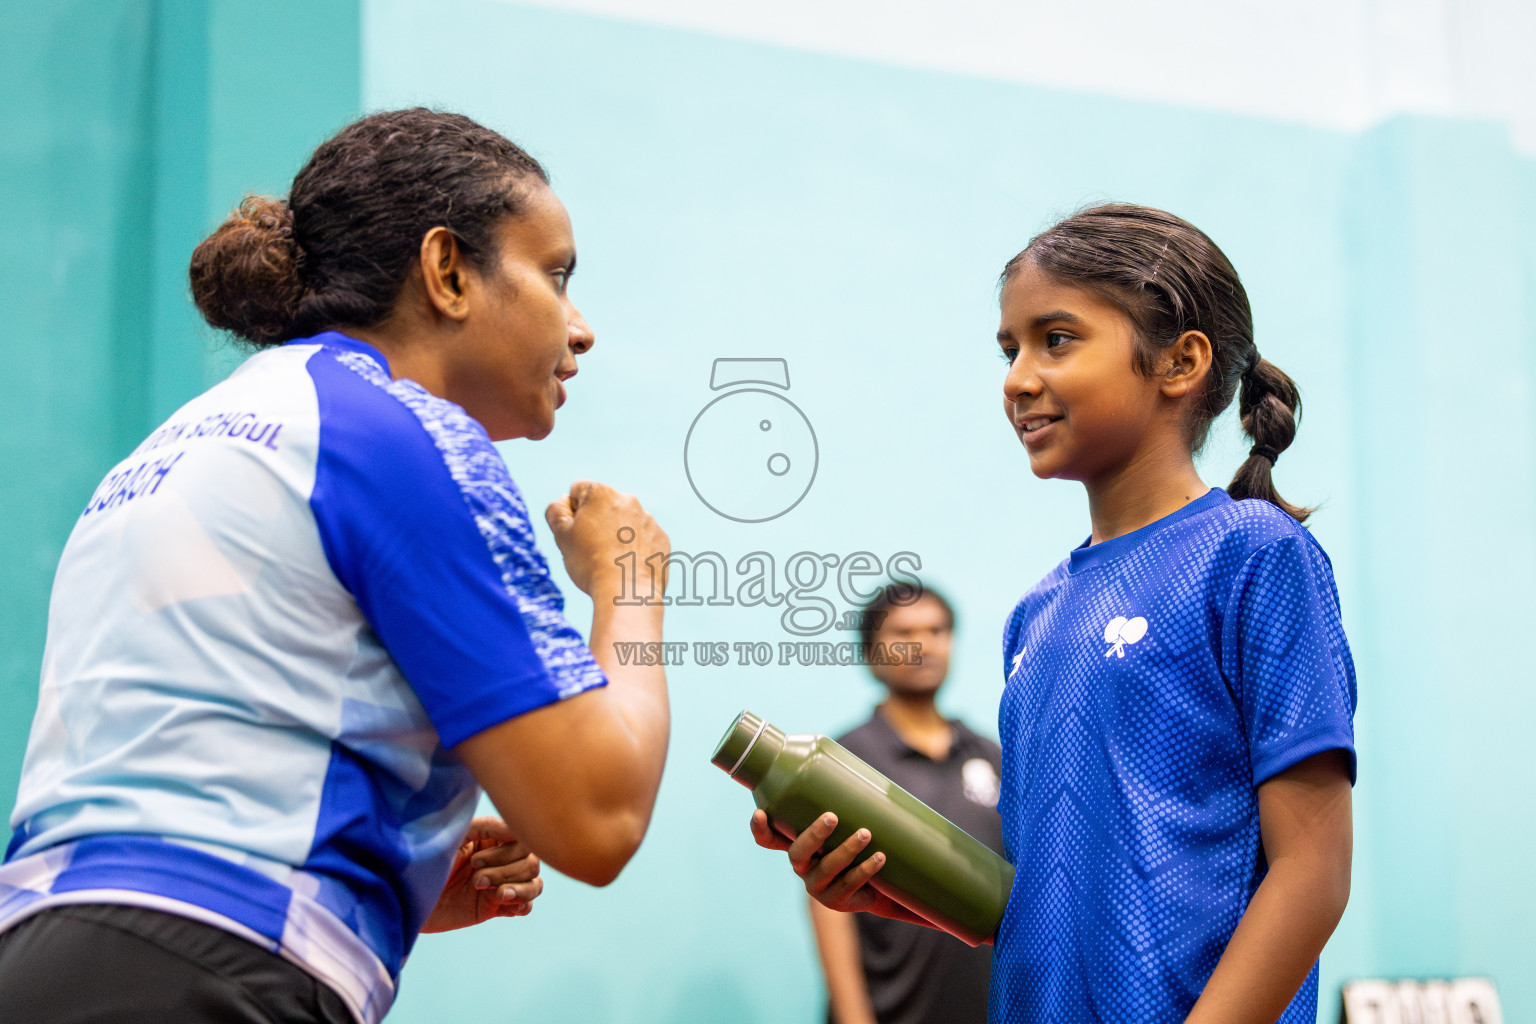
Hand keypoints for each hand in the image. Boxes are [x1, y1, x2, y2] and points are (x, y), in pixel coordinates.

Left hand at [420, 817, 543, 932]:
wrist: (404, 898)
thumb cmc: (424, 861)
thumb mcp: (454, 837)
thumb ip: (487, 827)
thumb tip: (519, 826)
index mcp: (490, 837)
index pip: (522, 839)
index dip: (506, 851)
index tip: (474, 860)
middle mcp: (499, 859)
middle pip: (531, 862)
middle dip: (505, 871)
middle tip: (474, 879)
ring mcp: (499, 883)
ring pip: (534, 883)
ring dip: (519, 888)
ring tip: (497, 895)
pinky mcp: (495, 907)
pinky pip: (525, 906)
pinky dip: (522, 903)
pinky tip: (503, 902)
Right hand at [545, 481, 668, 598]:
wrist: (628, 592)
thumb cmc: (590, 563)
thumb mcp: (561, 536)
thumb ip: (556, 511)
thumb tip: (564, 502)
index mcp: (601, 493)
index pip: (578, 492)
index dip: (571, 513)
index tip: (576, 534)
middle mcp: (628, 499)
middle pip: (603, 506)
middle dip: (596, 522)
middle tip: (591, 550)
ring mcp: (648, 519)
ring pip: (625, 523)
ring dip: (617, 535)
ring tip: (610, 561)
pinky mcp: (661, 538)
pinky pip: (643, 538)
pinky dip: (635, 548)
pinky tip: (628, 566)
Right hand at [749, 809, 901, 915]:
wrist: (880, 883)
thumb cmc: (858, 842)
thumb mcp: (847, 824)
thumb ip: (842, 803)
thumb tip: (853, 766)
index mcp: (798, 845)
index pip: (768, 840)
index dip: (760, 829)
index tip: (759, 812)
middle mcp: (803, 867)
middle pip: (797, 853)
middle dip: (813, 835)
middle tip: (832, 816)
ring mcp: (818, 886)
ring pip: (827, 868)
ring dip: (846, 850)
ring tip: (865, 833)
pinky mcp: (838, 901)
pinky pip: (850, 884)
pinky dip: (865, 869)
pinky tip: (879, 857)